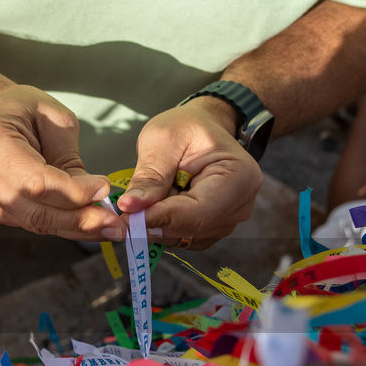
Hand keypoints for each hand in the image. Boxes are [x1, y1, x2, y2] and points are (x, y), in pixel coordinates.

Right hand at [0, 84, 123, 240]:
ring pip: (34, 222)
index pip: (35, 180)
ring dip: (75, 227)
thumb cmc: (22, 110)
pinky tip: (87, 223)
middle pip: (34, 210)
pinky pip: (31, 223)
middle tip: (116, 225)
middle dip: (79, 219)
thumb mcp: (53, 117)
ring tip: (109, 228)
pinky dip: (62, 225)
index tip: (105, 189)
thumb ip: (69, 158)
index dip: (72, 192)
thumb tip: (95, 196)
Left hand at [117, 97, 262, 248]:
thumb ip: (149, 176)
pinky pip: (182, 238)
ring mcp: (228, 221)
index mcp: (239, 177)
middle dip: (155, 223)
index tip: (129, 217)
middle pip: (193, 228)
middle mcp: (240, 205)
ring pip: (184, 237)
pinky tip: (154, 207)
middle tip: (124, 212)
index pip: (200, 210)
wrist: (200, 129)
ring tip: (143, 200)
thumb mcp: (162, 140)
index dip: (163, 217)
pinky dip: (162, 227)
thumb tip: (131, 207)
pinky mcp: (211, 229)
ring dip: (157, 225)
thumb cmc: (186, 127)